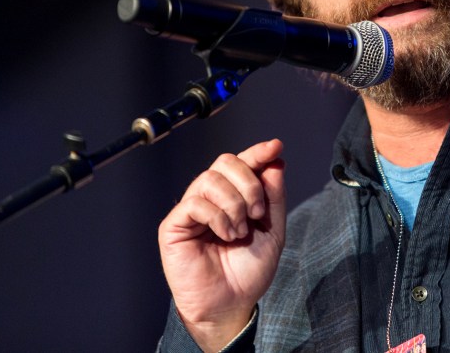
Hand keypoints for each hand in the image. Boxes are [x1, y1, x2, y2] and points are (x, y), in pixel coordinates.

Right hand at [158, 139, 285, 350]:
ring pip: (210, 178)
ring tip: (240, 231)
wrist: (231, 302)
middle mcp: (212, 197)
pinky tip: (226, 235)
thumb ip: (274, 196)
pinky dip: (217, 217)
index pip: (243, 162)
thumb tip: (275, 162)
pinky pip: (194, 202)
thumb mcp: (273, 230)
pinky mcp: (174, 225)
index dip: (258, 152)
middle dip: (249, 183)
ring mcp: (192, 209)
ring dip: (234, 204)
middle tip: (257, 213)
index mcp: (234, 195)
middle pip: (225, 162)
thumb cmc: (249, 270)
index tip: (275, 147)